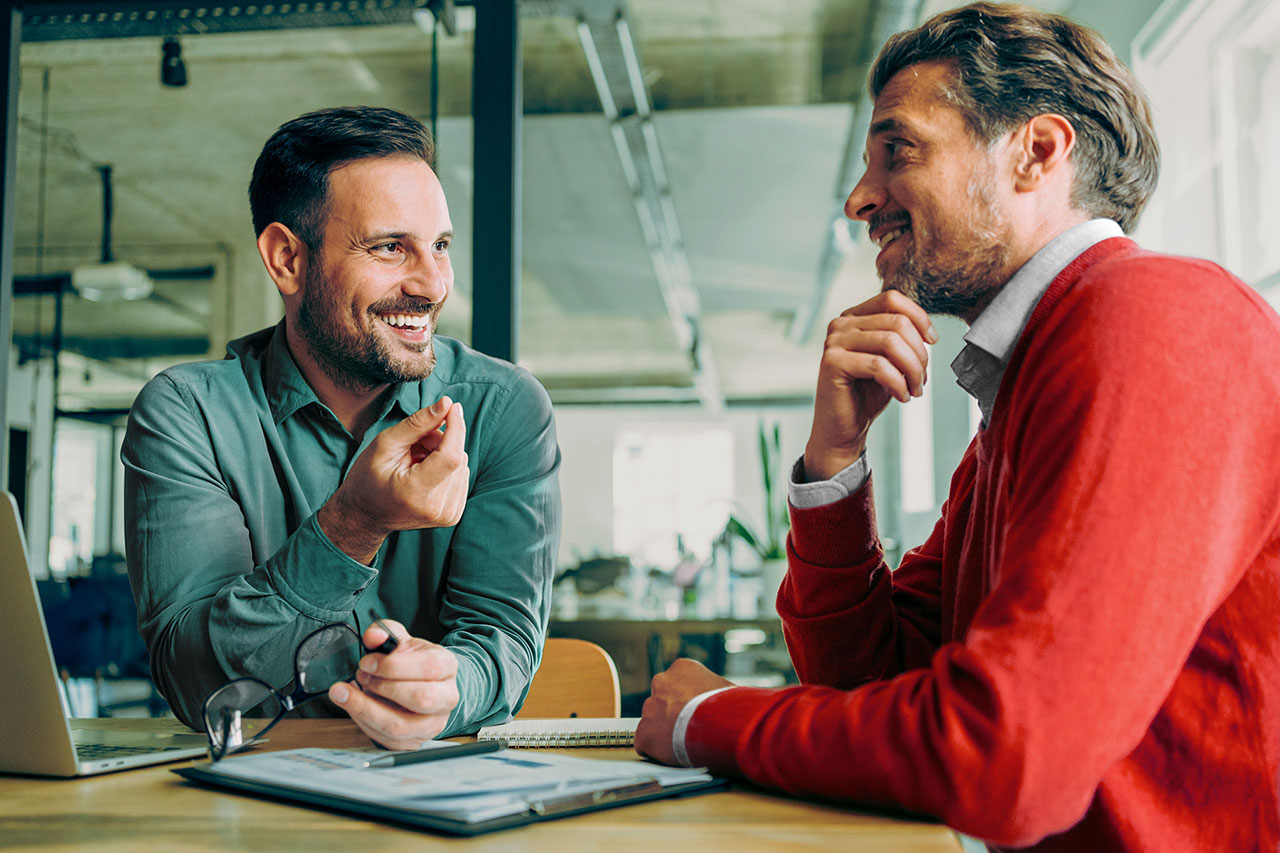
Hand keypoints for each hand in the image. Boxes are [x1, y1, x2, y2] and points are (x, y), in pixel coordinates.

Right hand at [318, 396, 468, 562]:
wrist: (364, 516)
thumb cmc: (368, 478)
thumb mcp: (385, 444)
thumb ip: (418, 423)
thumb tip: (448, 403)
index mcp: (415, 492)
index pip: (451, 456)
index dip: (456, 427)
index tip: (452, 407)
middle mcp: (435, 508)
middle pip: (456, 457)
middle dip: (440, 440)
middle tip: (414, 444)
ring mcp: (447, 515)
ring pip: (462, 464)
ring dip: (443, 453)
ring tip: (416, 461)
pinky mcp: (453, 515)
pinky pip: (462, 476)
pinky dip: (447, 467)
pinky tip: (425, 472)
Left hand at [328, 618, 459, 748]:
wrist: (426, 685)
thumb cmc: (413, 663)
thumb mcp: (401, 641)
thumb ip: (384, 633)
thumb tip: (372, 637)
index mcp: (447, 667)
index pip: (429, 667)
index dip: (393, 666)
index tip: (367, 662)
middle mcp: (447, 698)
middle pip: (420, 698)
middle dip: (382, 688)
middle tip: (361, 677)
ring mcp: (433, 723)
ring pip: (400, 726)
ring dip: (366, 709)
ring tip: (348, 694)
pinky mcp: (416, 742)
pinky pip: (386, 740)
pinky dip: (364, 723)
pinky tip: (355, 706)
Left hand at [634, 658, 732, 765]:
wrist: (723, 725)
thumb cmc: (733, 707)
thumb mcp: (727, 688)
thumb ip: (716, 692)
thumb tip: (729, 701)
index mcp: (682, 668)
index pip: (677, 684)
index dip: (687, 701)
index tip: (696, 712)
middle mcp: (661, 682)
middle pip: (662, 701)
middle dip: (672, 714)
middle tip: (689, 729)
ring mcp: (650, 707)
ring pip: (653, 722)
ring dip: (664, 732)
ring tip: (685, 743)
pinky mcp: (644, 733)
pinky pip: (645, 743)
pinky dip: (656, 751)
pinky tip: (673, 754)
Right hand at [805, 291, 937, 479]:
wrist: (844, 429)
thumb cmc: (867, 395)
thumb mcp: (892, 360)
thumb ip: (903, 339)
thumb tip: (927, 332)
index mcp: (855, 317)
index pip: (892, 299)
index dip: (919, 317)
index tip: (932, 342)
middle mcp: (841, 324)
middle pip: (896, 322)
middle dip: (919, 353)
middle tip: (922, 379)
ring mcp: (834, 342)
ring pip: (891, 342)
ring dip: (912, 369)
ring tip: (914, 389)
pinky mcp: (832, 363)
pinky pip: (878, 365)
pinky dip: (898, 383)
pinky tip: (902, 396)